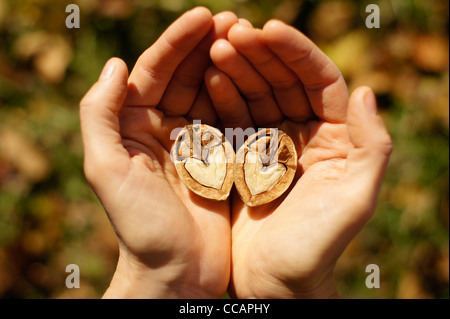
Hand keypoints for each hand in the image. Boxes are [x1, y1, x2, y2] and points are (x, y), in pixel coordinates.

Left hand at [79, 7, 239, 297]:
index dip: (177, 42)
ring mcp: (196, 143)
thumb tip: (116, 65)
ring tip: (249, 39)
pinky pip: (233, 120)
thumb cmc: (141, 227)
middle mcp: (163, 129)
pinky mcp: (222, 159)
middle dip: (207, 45)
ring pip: (212, 93)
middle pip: (186, 75)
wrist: (178, 272)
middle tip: (233, 20)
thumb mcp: (107, 170)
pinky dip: (244, 98)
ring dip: (229, 65)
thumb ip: (99, 115)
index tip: (204, 16)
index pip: (154, 71)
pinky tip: (258, 80)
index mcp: (134, 126)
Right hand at [205, 20, 392, 297]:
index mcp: (335, 141)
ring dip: (238, 69)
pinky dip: (222, 98)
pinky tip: (208, 80)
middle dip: (260, 54)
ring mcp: (272, 145)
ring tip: (217, 47)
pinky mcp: (244, 158)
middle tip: (233, 31)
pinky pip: (234, 120)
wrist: (274, 284)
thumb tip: (367, 91)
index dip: (296, 53)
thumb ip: (370, 149)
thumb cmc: (314, 249)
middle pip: (285, 82)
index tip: (269, 29)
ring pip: (257, 95)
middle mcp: (305, 137)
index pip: (320, 82)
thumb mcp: (353, 201)